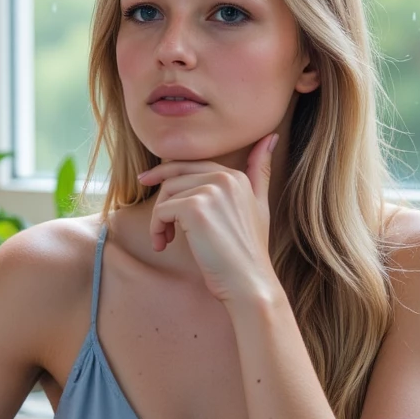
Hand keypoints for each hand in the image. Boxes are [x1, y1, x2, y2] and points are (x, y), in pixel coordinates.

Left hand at [137, 133, 277, 305]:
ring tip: (165, 240)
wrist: (248, 282)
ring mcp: (210, 191)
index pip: (190, 165)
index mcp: (236, 176)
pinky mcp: (195, 208)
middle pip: (174, 177)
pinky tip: (163, 244)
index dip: (166, 175)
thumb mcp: (259, 207)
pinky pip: (161, 211)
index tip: (148, 183)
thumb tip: (271, 136)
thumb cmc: (248, 252)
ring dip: (158, 218)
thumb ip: (260, 171)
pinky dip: (156, 228)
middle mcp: (224, 178)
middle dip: (161, 200)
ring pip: (165, 193)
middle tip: (158, 227)